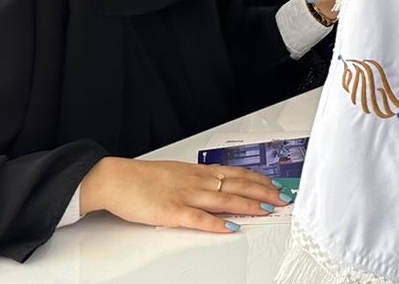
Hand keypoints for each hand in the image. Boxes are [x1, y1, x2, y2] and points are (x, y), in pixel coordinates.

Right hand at [79, 158, 287, 232]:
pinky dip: (217, 223)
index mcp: (197, 172)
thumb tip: (215, 184)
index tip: (275, 184)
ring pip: (224, 199)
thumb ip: (196, 179)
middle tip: (282, 198)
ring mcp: (185, 196)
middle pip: (237, 185)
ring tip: (268, 209)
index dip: (258, 180)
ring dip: (249, 205)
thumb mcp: (175, 173)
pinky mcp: (171, 212)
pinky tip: (231, 227)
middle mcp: (196, 181)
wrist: (115, 179)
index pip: (236, 173)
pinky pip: (198, 219)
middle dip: (263, 192)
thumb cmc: (142, 178)